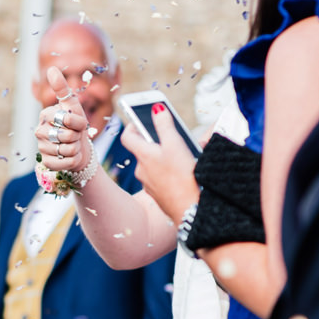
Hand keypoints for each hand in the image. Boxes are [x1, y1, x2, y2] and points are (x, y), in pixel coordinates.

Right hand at [34, 70, 92, 172]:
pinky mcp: (46, 162)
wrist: (77, 148)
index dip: (79, 123)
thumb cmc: (75, 124)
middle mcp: (39, 131)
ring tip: (72, 146)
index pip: (68, 120)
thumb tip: (51, 69)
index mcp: (45, 115)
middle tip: (74, 136)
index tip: (77, 123)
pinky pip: (66, 163)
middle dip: (77, 137)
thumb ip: (62, 88)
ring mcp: (41, 147)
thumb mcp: (73, 105)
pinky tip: (69, 156)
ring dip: (76, 149)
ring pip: (68, 150)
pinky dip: (73, 161)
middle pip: (69, 136)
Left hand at [120, 105, 198, 223]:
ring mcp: (150, 185)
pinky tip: (186, 173)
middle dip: (157, 142)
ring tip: (185, 155)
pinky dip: (170, 172)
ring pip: (155, 165)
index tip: (140, 118)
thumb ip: (165, 125)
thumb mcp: (175, 145)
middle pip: (145, 150)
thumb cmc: (182, 177)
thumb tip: (157, 109)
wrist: (191, 210)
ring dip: (166, 158)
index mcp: (143, 156)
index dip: (133, 125)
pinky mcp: (160, 196)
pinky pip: (162, 178)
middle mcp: (142, 171)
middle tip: (172, 136)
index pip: (128, 137)